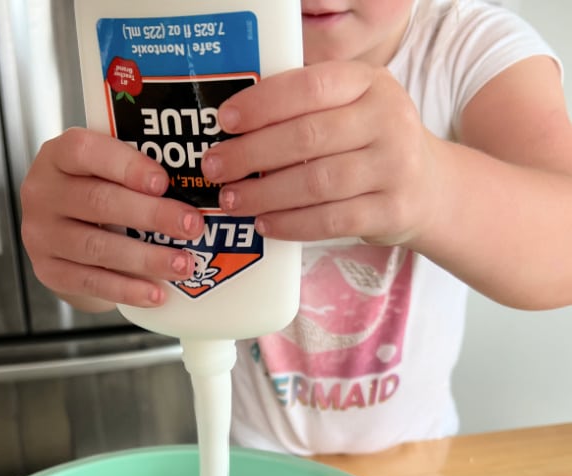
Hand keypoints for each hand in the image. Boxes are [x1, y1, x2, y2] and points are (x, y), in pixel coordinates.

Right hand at [20, 127, 203, 308]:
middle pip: (99, 202)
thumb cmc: (94, 197)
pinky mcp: (49, 271)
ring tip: (182, 264)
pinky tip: (156, 294)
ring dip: (146, 258)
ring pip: (97, 247)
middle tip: (191, 226)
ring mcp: (41, 235)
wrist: (61, 238)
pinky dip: (127, 289)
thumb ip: (133, 174)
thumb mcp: (103, 173)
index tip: (163, 182)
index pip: (85, 151)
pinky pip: (92, 282)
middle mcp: (42, 193)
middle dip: (151, 215)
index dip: (126, 166)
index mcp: (57, 157)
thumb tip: (192, 187)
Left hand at [201, 61, 440, 245]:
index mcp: (370, 83)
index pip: (309, 87)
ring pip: (315, 183)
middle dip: (250, 155)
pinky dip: (291, 224)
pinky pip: (330, 221)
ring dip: (264, 194)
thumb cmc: (372, 145)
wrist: (429, 188)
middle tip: (215, 167)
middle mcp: (387, 120)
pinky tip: (265, 223)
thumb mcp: (353, 108)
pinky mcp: (390, 211)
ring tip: (231, 199)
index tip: (225, 121)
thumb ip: (309, 108)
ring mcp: (393, 167)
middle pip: (306, 138)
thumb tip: (237, 128)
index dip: (262, 104)